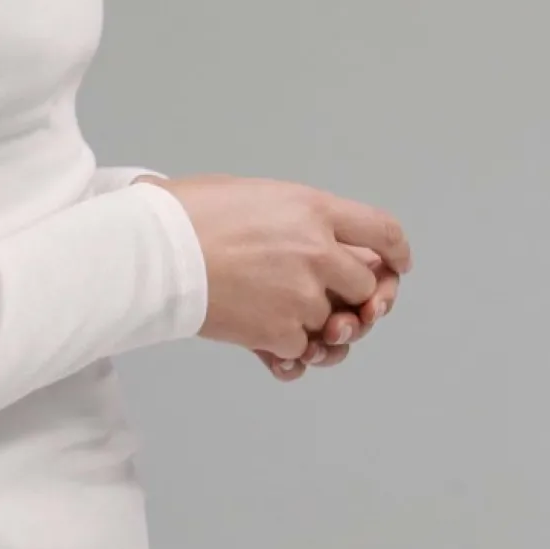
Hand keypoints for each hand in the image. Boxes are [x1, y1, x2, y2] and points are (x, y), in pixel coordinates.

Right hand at [134, 172, 409, 360]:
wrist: (154, 251)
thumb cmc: (185, 212)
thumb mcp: (250, 194)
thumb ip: (290, 217)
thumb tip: (303, 236)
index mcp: (312, 209)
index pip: (383, 231)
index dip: (395, 252)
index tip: (395, 266)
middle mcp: (318, 251)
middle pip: (366, 284)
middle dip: (356, 298)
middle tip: (338, 308)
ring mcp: (302, 294)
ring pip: (336, 324)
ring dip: (320, 330)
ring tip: (299, 329)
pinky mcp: (280, 331)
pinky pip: (302, 350)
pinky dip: (287, 353)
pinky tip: (269, 349)